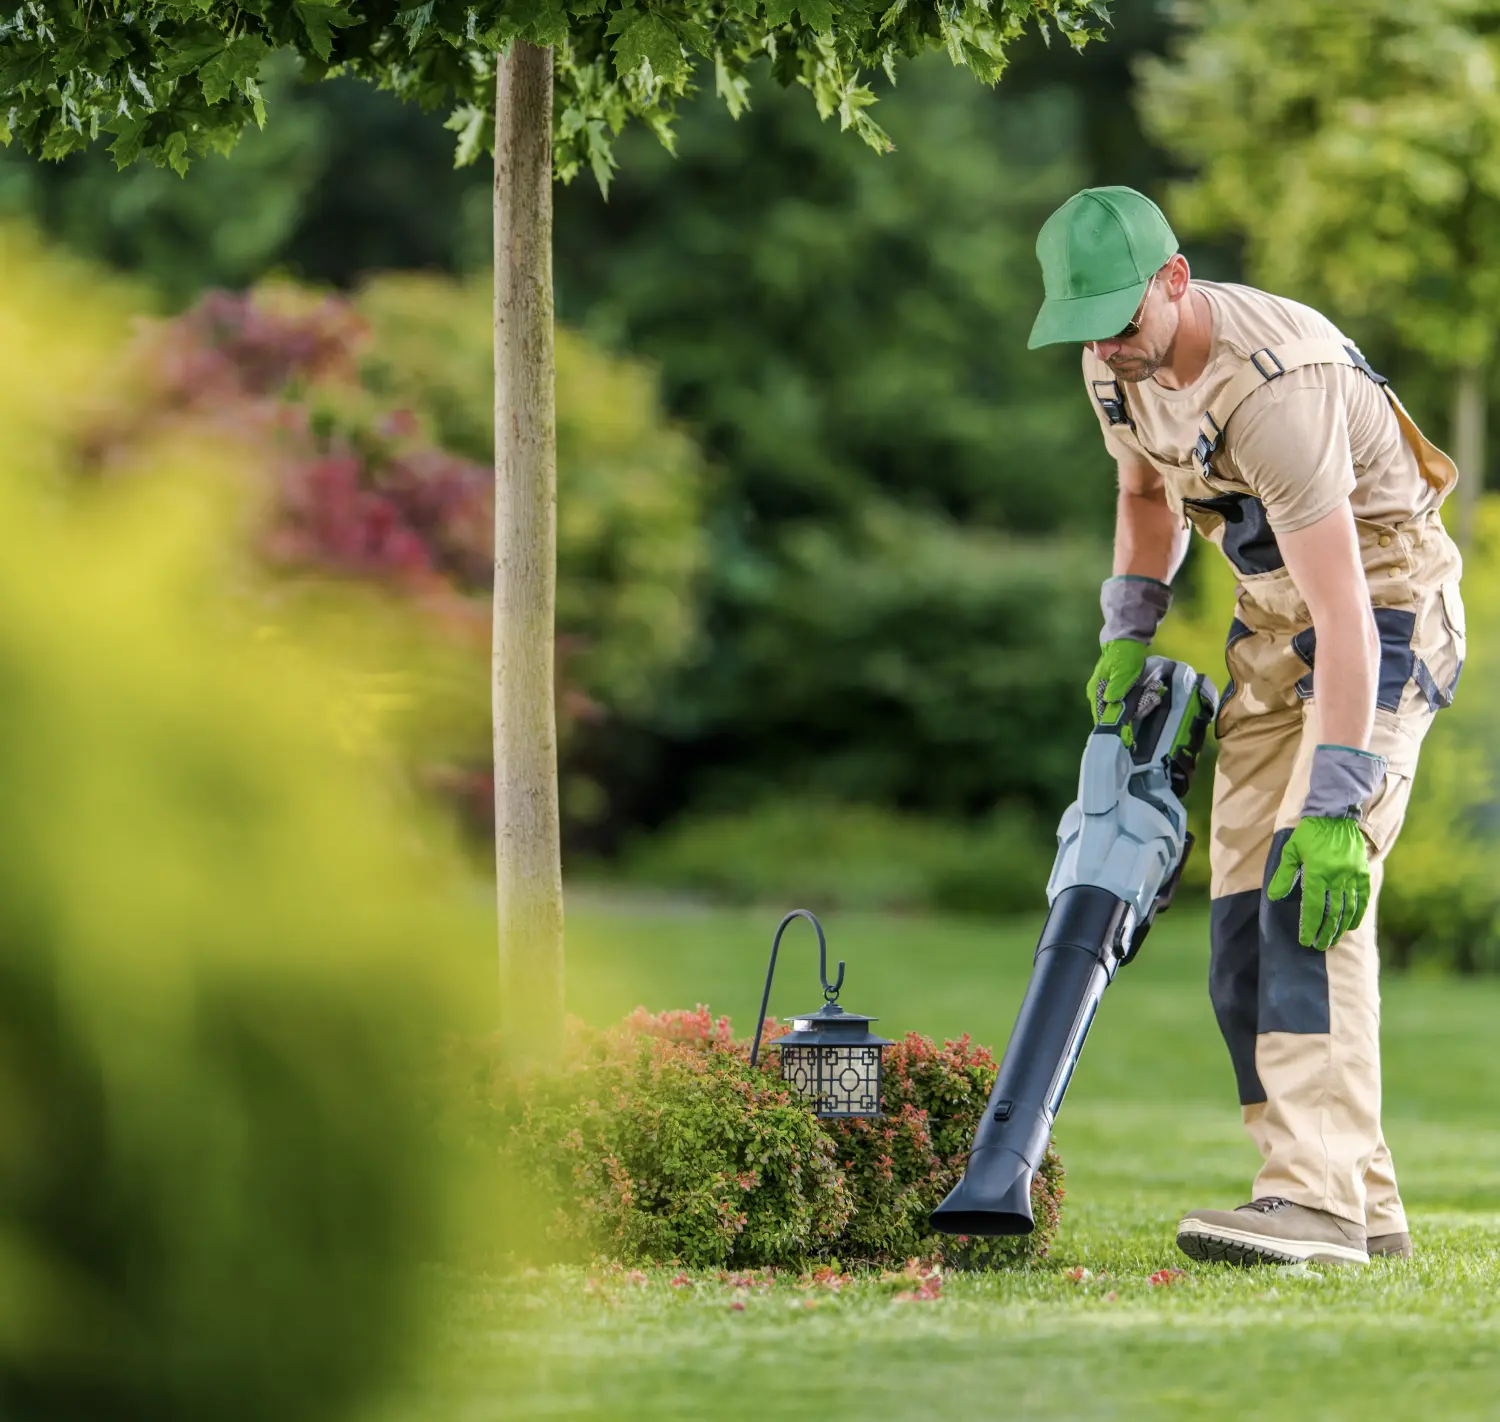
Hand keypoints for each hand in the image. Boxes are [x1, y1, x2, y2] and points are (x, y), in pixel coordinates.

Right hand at [1085, 638, 1147, 732]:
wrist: (1128, 640)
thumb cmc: (1122, 656)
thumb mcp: (1120, 672)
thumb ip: (1115, 689)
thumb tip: (1110, 703)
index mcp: (1096, 692)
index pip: (1102, 716)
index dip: (1116, 722)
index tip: (1134, 720)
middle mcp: (1102, 696)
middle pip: (1119, 713)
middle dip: (1139, 708)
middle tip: (1153, 697)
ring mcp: (1113, 693)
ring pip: (1129, 707)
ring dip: (1145, 701)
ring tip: (1156, 689)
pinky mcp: (1123, 690)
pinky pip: (1134, 700)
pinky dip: (1145, 696)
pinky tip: (1154, 688)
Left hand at [1266, 816, 1371, 950]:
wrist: (1336, 815)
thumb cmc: (1309, 833)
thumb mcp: (1291, 851)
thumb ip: (1284, 875)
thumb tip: (1274, 897)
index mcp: (1317, 873)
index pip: (1313, 908)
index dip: (1309, 926)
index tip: (1306, 940)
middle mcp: (1337, 877)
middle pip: (1332, 913)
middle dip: (1325, 932)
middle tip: (1319, 946)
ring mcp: (1352, 876)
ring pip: (1348, 908)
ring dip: (1340, 927)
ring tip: (1333, 940)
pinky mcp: (1363, 873)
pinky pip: (1362, 898)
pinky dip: (1357, 914)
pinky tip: (1351, 925)